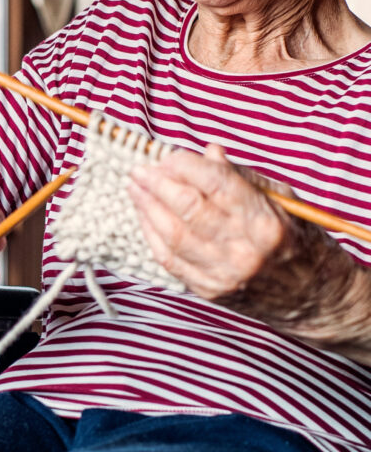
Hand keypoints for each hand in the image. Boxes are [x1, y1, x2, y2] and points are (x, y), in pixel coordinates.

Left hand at [127, 145, 290, 297]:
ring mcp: (225, 274)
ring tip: (134, 188)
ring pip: (172, 235)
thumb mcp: (282, 201)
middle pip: (187, 209)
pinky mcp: (210, 290)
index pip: (214, 183)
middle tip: (139, 170)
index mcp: (265, 221)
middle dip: (156, 184)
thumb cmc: (298, 240)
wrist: (316, 298)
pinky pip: (170, 260)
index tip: (167, 155)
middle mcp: (244, 249)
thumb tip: (207, 152)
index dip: (184, 165)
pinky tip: (144, 215)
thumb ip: (241, 177)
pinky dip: (152, 234)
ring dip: (146, 207)